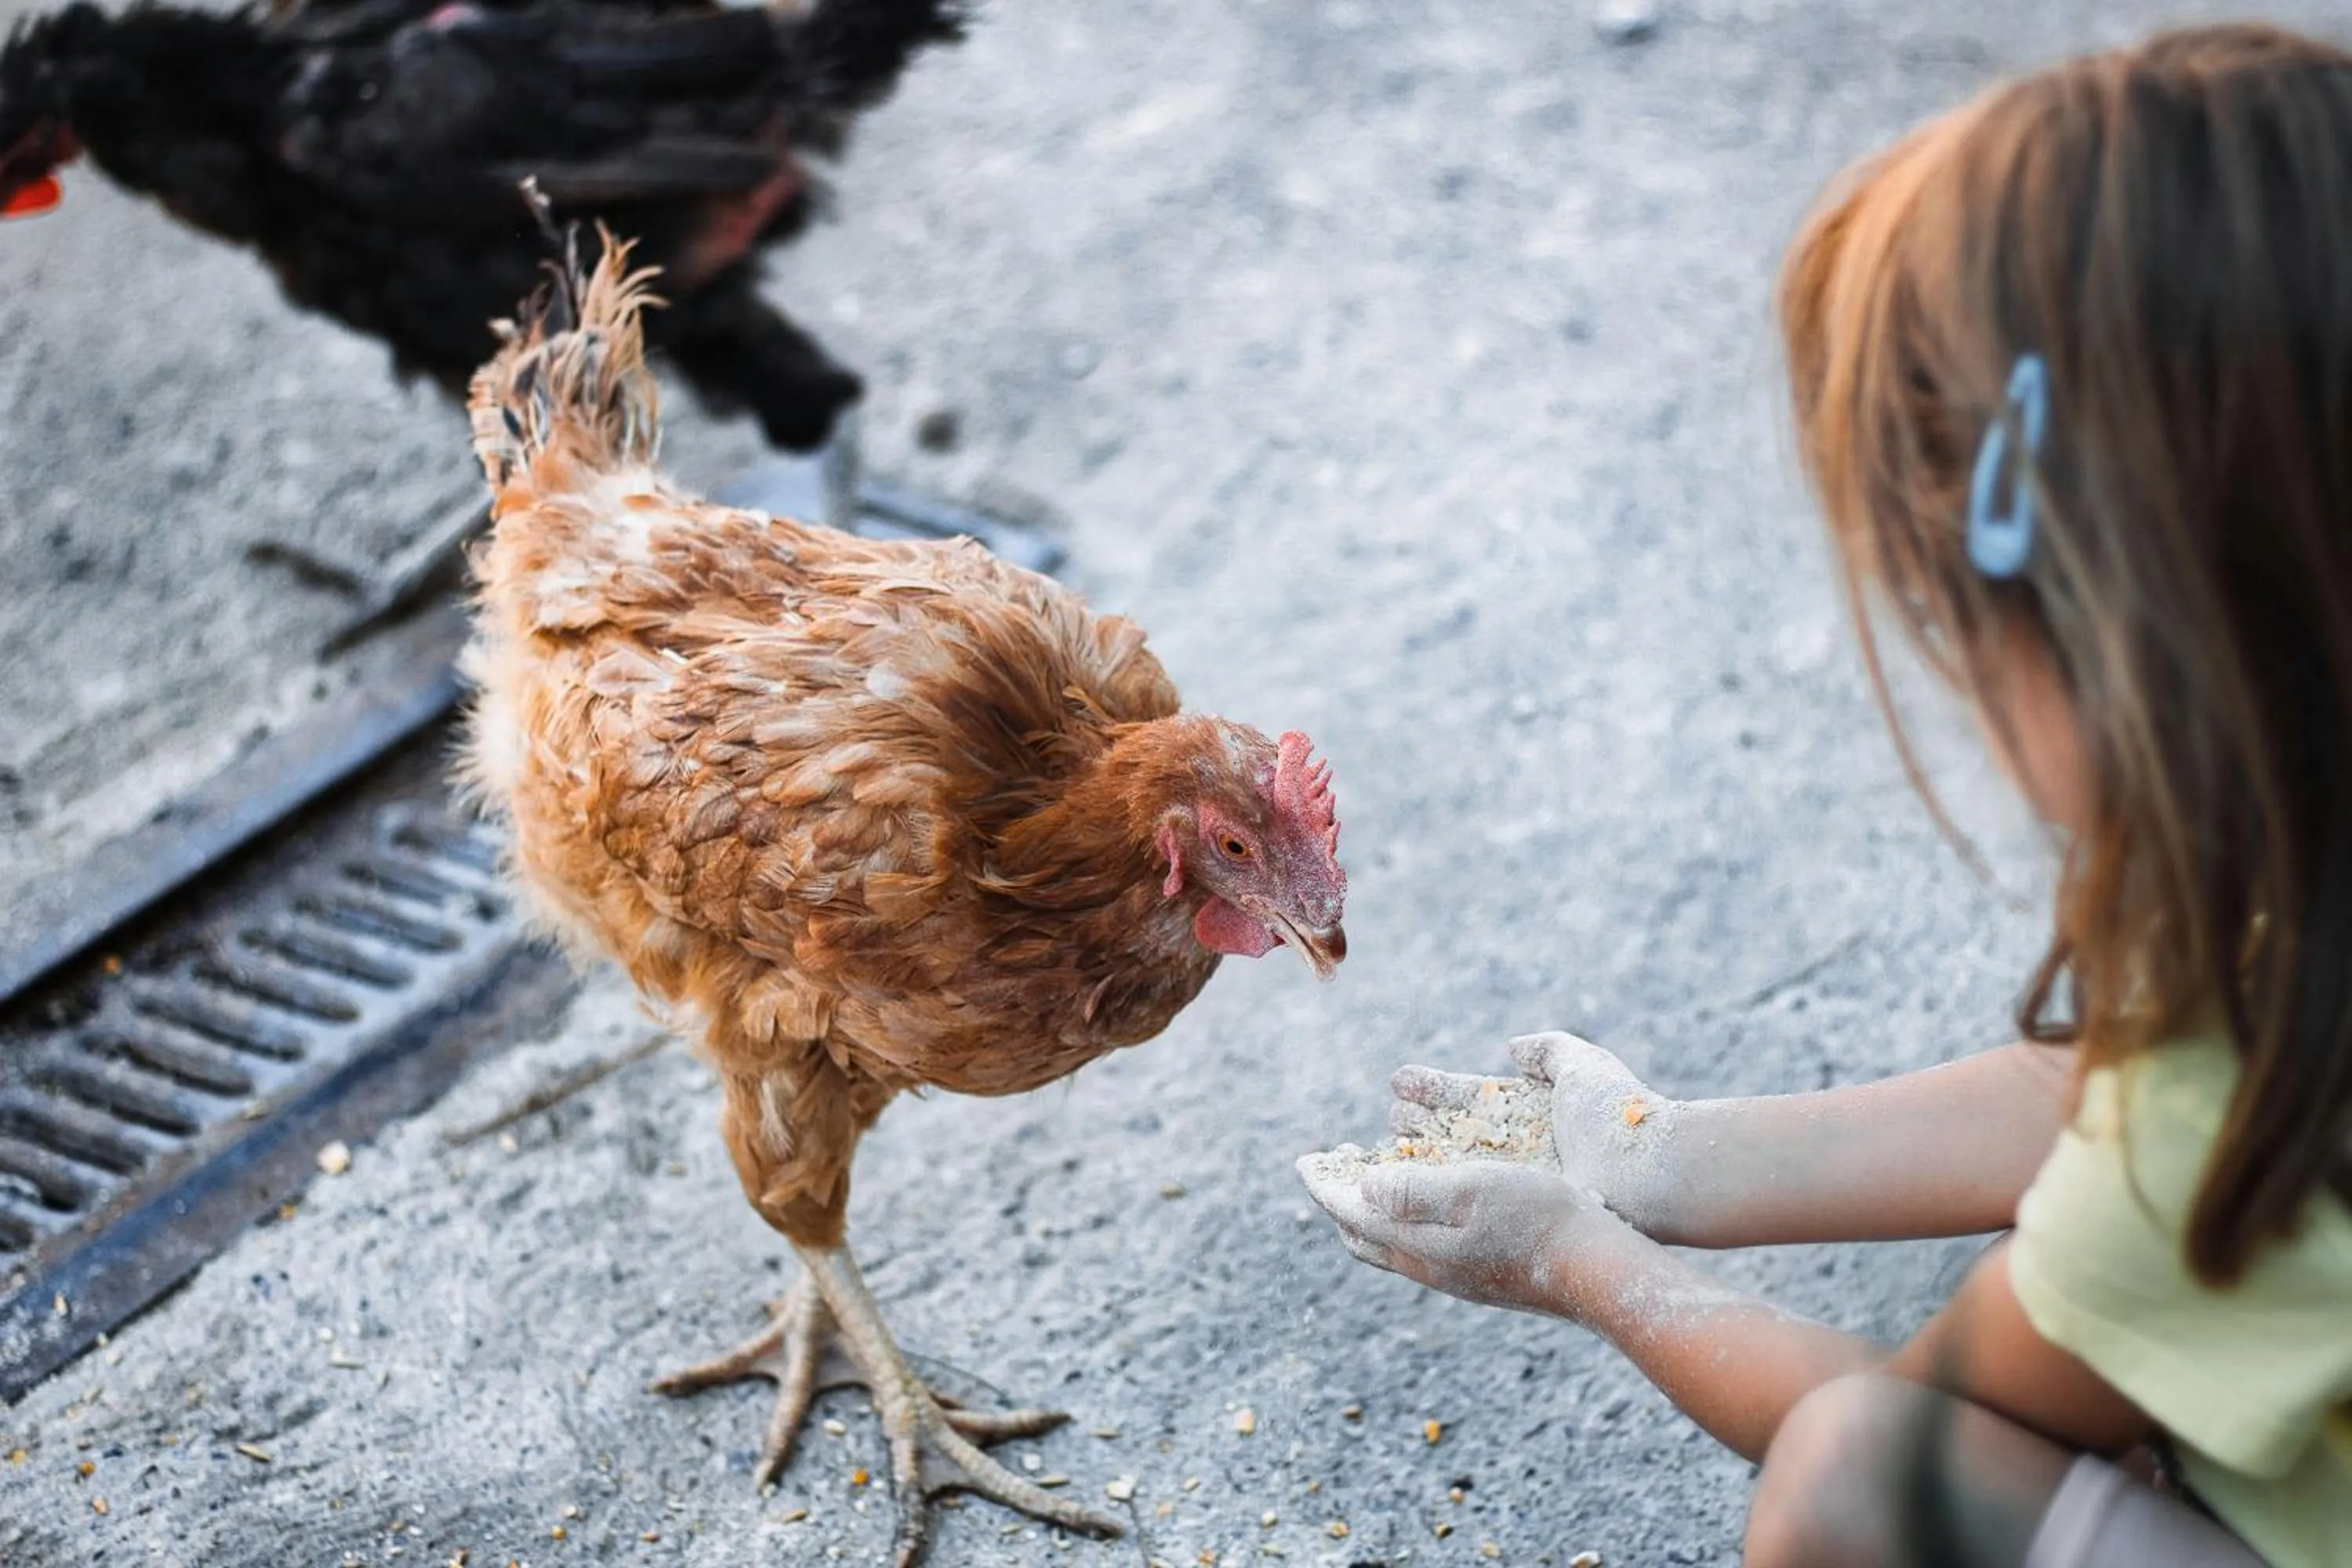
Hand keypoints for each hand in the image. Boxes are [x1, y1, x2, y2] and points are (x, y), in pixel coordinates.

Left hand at [1294, 1156, 1622, 1317]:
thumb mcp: (1472, 1188)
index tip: (1304, 1160)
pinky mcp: (1479, 1278)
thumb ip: (1412, 1190)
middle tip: (1332, 1164)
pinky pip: (1420, 1251)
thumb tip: (1361, 1187)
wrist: (1599, 1271)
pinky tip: (1426, 1203)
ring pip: (1391, 1248)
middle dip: (1339, 1198)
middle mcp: (1428, 1268)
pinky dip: (1404, 1222)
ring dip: (1371, 1211)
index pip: (1349, 1212)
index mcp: (1417, 1245)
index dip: (1323, 1183)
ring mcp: (1454, 1278)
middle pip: (1361, 1237)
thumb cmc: (1541, 1217)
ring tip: (1373, 1176)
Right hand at [1388, 1031, 1680, 1232]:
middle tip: (1388, 1116)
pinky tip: (1401, 1183)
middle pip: (1454, 1132)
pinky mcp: (1517, 1212)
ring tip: (1383, 1144)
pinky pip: (1464, 1197)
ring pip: (1452, 1164)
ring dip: (1416, 1153)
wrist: (1650, 1174)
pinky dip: (1430, 1188)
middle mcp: (1521, 1150)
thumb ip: (1550, 1049)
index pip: (1469, 1096)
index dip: (1433, 1089)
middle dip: (1417, 1123)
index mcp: (1533, 1114)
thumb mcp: (1584, 1067)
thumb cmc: (1620, 1118)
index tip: (1398, 1080)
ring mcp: (1518, 1183)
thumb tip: (1512, 1047)